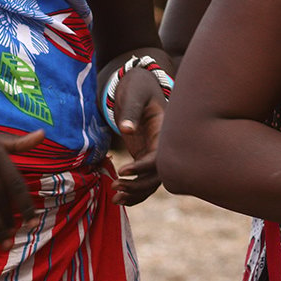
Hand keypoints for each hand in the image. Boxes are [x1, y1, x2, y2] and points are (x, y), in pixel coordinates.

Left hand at [112, 65, 169, 204]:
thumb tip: (126, 129)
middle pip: (157, 175)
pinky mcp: (147, 155)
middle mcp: (164, 145)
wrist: (140, 82)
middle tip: (115, 187)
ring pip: (151, 181)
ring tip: (115, 198)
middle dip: (138, 186)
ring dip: (136, 193)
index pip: (159, 157)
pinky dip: (135, 191)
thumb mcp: (135, 94)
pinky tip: (121, 198)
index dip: (143, 167)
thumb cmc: (137, 85)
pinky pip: (145, 178)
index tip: (123, 171)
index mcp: (165, 131)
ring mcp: (156, 151)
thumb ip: (131, 111)